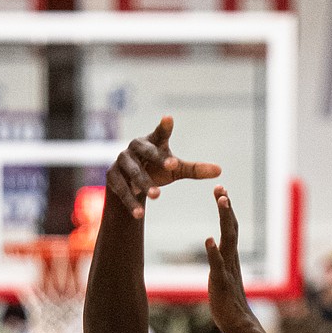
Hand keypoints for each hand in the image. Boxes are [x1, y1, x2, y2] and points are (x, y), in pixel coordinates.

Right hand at [104, 115, 220, 221]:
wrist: (129, 183)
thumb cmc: (156, 170)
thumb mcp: (175, 170)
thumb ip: (195, 170)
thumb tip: (220, 170)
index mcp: (152, 141)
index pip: (160, 132)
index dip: (164, 127)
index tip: (169, 119)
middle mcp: (134, 147)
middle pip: (146, 152)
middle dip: (158, 159)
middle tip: (172, 166)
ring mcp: (121, 161)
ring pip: (133, 173)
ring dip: (144, 184)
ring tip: (157, 196)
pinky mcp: (112, 177)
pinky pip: (121, 190)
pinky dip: (130, 202)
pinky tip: (139, 214)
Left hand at [205, 188, 252, 332]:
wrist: (238, 323)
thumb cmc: (228, 302)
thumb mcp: (222, 277)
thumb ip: (219, 262)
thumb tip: (215, 248)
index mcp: (231, 257)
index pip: (230, 228)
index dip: (226, 209)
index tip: (221, 190)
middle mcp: (231, 259)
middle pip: (230, 227)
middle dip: (226, 206)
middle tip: (220, 186)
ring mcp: (227, 269)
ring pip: (227, 239)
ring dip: (224, 219)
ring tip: (221, 201)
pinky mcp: (221, 282)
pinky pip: (218, 265)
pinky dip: (214, 252)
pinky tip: (208, 240)